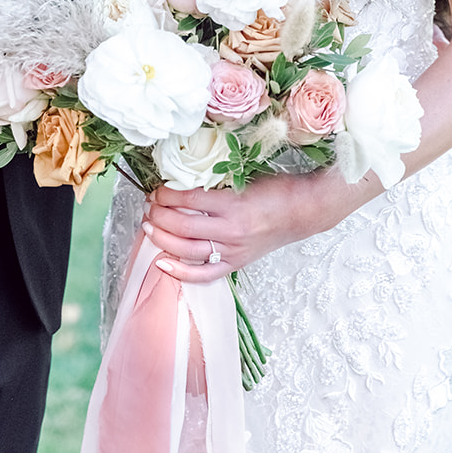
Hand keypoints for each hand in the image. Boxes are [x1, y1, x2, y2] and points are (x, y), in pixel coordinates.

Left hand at [142, 165, 380, 283]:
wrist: (303, 212)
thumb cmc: (276, 190)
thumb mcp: (244, 178)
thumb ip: (215, 183)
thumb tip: (181, 182)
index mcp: (233, 204)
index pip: (188, 200)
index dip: (166, 195)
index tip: (155, 189)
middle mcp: (231, 230)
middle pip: (183, 227)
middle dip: (158, 216)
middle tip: (147, 206)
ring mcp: (233, 250)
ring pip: (187, 250)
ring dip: (162, 239)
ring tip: (148, 226)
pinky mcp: (237, 263)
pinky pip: (205, 274)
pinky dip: (181, 273)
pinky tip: (162, 264)